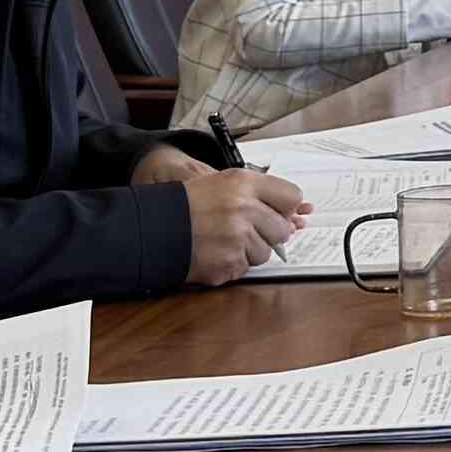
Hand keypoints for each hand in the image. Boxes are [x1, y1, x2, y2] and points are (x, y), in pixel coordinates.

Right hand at [173, 162, 315, 285]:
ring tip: (222, 239)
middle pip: (282, 229)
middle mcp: (243, 209)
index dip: (285, 207)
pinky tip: (214, 251)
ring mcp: (236, 239)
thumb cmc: (188, 205)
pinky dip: (232, 263)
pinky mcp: (228, 263)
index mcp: (243, 183)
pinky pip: (245, 268)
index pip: (291, 196)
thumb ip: (259, 195)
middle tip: (243, 228)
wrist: (153, 228)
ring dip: (248, 250)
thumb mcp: (222, 183)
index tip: (277, 212)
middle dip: (267, 233)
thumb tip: (296, 217)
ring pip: (264, 253)